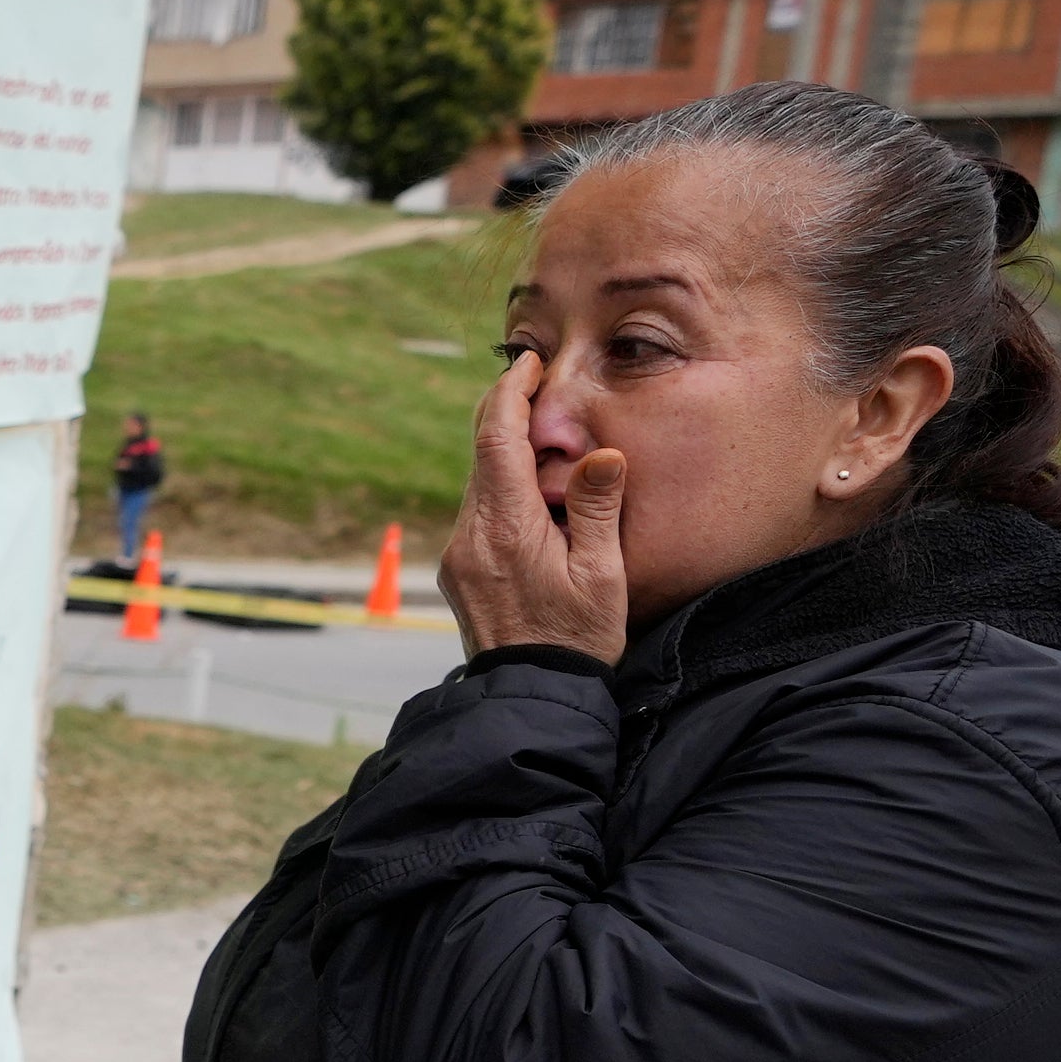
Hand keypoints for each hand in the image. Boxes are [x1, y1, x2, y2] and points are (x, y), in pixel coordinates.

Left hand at [438, 350, 628, 661]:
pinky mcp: (458, 571)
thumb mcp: (602, 574)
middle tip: (541, 389)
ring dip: (507, 457)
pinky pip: (477, 514)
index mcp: (507, 528)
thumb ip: (597, 509)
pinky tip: (534, 498)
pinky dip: (501, 491)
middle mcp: (471, 536)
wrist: (530, 697)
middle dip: (508, 417)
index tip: (525, 364)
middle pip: (482, 457)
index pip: (497, 441)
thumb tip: (601, 453)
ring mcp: (458, 555)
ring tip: (548, 445)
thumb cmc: (576, 640)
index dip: (508, 394)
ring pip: (479, 485)